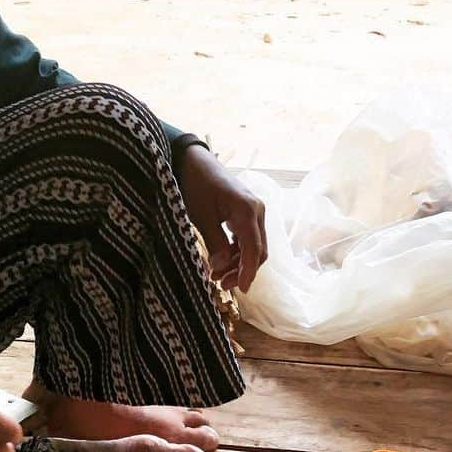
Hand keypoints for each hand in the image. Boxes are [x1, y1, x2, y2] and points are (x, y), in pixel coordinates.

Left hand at [177, 145, 266, 292]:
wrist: (194, 161)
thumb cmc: (196, 185)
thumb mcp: (201, 216)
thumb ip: (214, 243)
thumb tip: (222, 269)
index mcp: (247, 211)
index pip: (254, 249)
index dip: (248, 272)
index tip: (240, 290)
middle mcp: (257, 211)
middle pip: (257, 250)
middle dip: (241, 270)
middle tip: (220, 284)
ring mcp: (254, 211)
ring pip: (252, 246)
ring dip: (237, 262)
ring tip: (216, 276)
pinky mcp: (246, 212)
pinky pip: (247, 237)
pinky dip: (236, 251)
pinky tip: (220, 261)